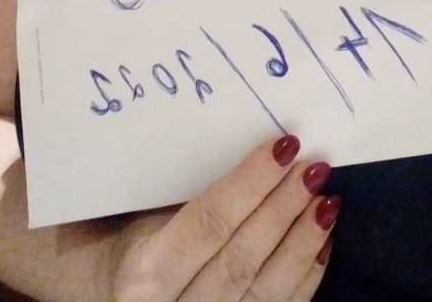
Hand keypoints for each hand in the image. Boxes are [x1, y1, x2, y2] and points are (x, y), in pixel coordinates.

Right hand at [109, 134, 338, 300]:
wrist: (104, 296)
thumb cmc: (125, 237)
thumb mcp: (140, 213)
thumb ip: (186, 191)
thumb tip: (260, 144)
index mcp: (142, 274)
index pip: (208, 223)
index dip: (250, 184)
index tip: (285, 146)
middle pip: (241, 259)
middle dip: (283, 210)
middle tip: (315, 168)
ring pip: (265, 293)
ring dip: (302, 244)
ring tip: (327, 201)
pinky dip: (304, 279)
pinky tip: (322, 242)